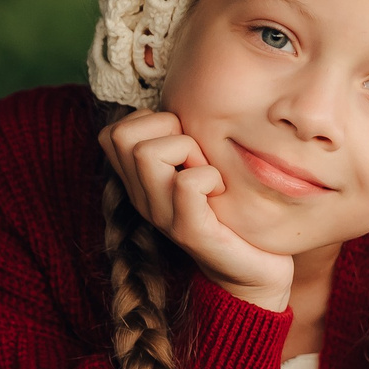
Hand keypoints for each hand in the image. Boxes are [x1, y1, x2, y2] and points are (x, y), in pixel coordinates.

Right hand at [99, 110, 291, 311]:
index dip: (151, 122)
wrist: (254, 271)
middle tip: (197, 154)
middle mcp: (142, 198)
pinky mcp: (189, 231)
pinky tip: (222, 189)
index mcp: (140, 182)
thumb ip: (182, 141)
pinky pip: (187, 184)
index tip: (184, 142)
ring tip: (209, 170)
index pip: (115, 130)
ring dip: (188, 149)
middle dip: (167, 129)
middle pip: (122, 134)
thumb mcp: (200, 167)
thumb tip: (183, 97)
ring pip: (148, 154)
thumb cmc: (232, 211)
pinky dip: (209, 176)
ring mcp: (161, 216)